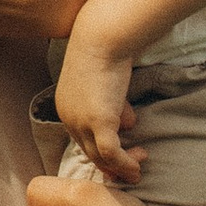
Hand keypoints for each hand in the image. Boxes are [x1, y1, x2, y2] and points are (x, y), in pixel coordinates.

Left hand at [49, 24, 142, 183]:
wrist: (103, 38)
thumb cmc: (106, 51)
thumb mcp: (107, 82)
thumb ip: (113, 104)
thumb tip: (127, 122)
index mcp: (67, 107)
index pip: (82, 138)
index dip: (102, 148)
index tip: (123, 151)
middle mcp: (69, 118)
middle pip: (89, 151)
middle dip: (113, 162)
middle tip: (135, 161)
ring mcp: (82, 122)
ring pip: (100, 157)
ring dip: (121, 166)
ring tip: (139, 165)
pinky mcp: (98, 123)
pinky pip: (111, 154)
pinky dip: (124, 164)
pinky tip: (136, 167)